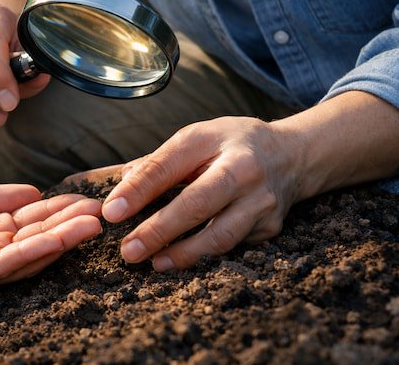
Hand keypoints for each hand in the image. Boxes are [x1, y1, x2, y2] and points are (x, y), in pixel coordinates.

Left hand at [0, 182, 101, 297]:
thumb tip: (32, 192)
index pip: (26, 222)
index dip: (56, 210)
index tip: (86, 198)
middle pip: (31, 239)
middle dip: (67, 226)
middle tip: (103, 211)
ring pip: (23, 255)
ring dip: (60, 240)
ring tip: (94, 225)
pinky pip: (0, 265)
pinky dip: (31, 252)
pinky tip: (58, 239)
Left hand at [101, 116, 300, 270]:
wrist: (292, 155)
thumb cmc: (229, 146)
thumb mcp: (194, 140)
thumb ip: (156, 163)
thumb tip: (116, 186)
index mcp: (215, 139)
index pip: (169, 165)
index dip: (138, 190)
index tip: (110, 212)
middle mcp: (243, 169)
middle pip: (197, 204)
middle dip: (159, 231)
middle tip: (128, 251)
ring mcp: (262, 201)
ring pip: (220, 235)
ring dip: (183, 254)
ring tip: (154, 263)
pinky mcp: (270, 227)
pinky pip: (233, 247)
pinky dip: (205, 256)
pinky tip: (181, 261)